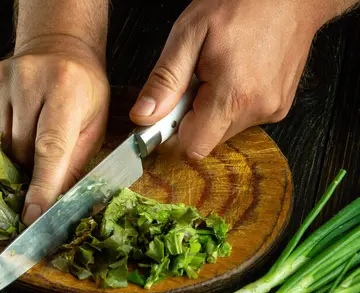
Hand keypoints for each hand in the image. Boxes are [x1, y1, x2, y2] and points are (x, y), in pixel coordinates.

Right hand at [0, 35, 109, 224]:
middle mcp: (29, 79)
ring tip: (30, 144)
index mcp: (66, 89)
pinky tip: (14, 130)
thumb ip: (75, 163)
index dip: (42, 185)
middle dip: (30, 170)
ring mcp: (0, 79)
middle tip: (41, 170)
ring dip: (13, 157)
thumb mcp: (93, 125)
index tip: (33, 215)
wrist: (58, 48)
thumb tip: (54, 204)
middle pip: (20, 150)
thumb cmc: (82, 92)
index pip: (50, 147)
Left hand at [130, 0, 332, 158]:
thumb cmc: (242, 3)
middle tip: (193, 80)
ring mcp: (273, 109)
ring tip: (215, 72)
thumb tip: (143, 116)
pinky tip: (233, 75)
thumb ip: (165, 80)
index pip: (192, 146)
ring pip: (223, 130)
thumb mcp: (189, 34)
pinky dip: (230, 104)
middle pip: (207, 139)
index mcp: (233, 96)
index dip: (172, 133)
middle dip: (190, 118)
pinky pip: (242, 119)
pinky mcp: (280, 106)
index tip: (166, 112)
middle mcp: (257, 109)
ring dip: (210, 110)